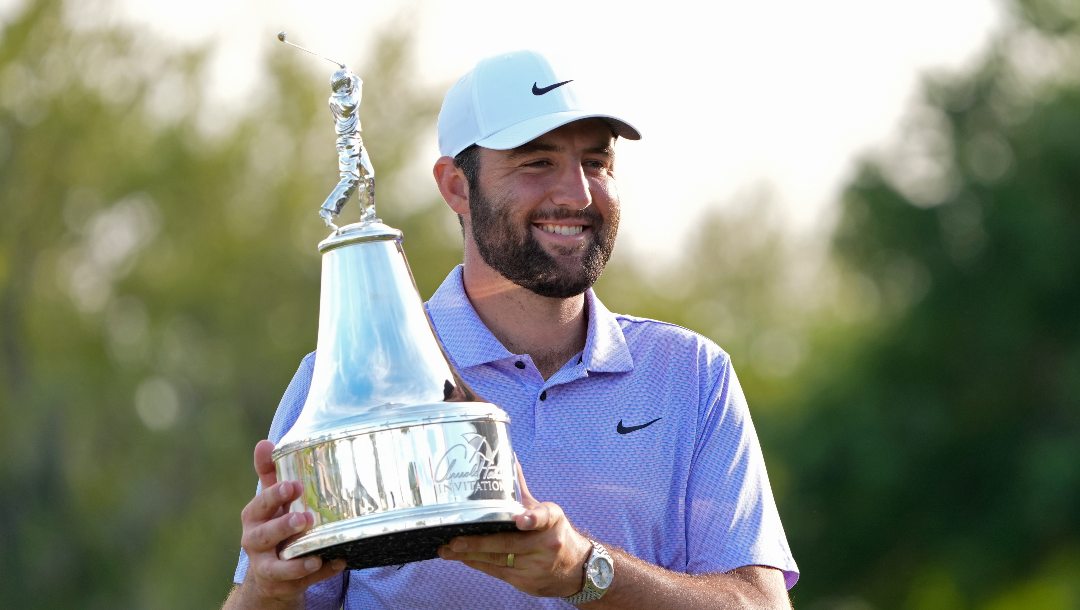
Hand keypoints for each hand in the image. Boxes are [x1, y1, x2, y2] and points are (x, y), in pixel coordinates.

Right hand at [237, 440, 345, 603]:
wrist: (269, 575)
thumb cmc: (274, 525)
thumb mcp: (271, 501)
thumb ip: (270, 474)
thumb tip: (264, 442)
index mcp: (253, 517)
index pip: (261, 504)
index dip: (276, 495)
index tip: (294, 485)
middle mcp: (255, 542)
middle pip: (265, 535)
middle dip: (284, 526)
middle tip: (305, 518)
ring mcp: (268, 567)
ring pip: (279, 567)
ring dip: (297, 562)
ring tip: (315, 555)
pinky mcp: (284, 585)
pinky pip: (304, 581)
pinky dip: (322, 572)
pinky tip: (339, 561)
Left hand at [437, 462, 592, 597]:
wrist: (574, 569)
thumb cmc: (553, 533)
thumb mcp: (545, 510)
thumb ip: (521, 489)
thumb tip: (508, 457)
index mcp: (552, 520)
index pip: (543, 517)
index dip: (531, 519)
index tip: (521, 520)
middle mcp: (547, 543)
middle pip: (509, 544)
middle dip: (479, 543)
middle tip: (456, 540)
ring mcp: (537, 565)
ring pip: (498, 560)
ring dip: (471, 555)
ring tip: (448, 549)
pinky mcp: (526, 581)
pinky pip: (497, 572)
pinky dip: (478, 564)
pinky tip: (461, 558)